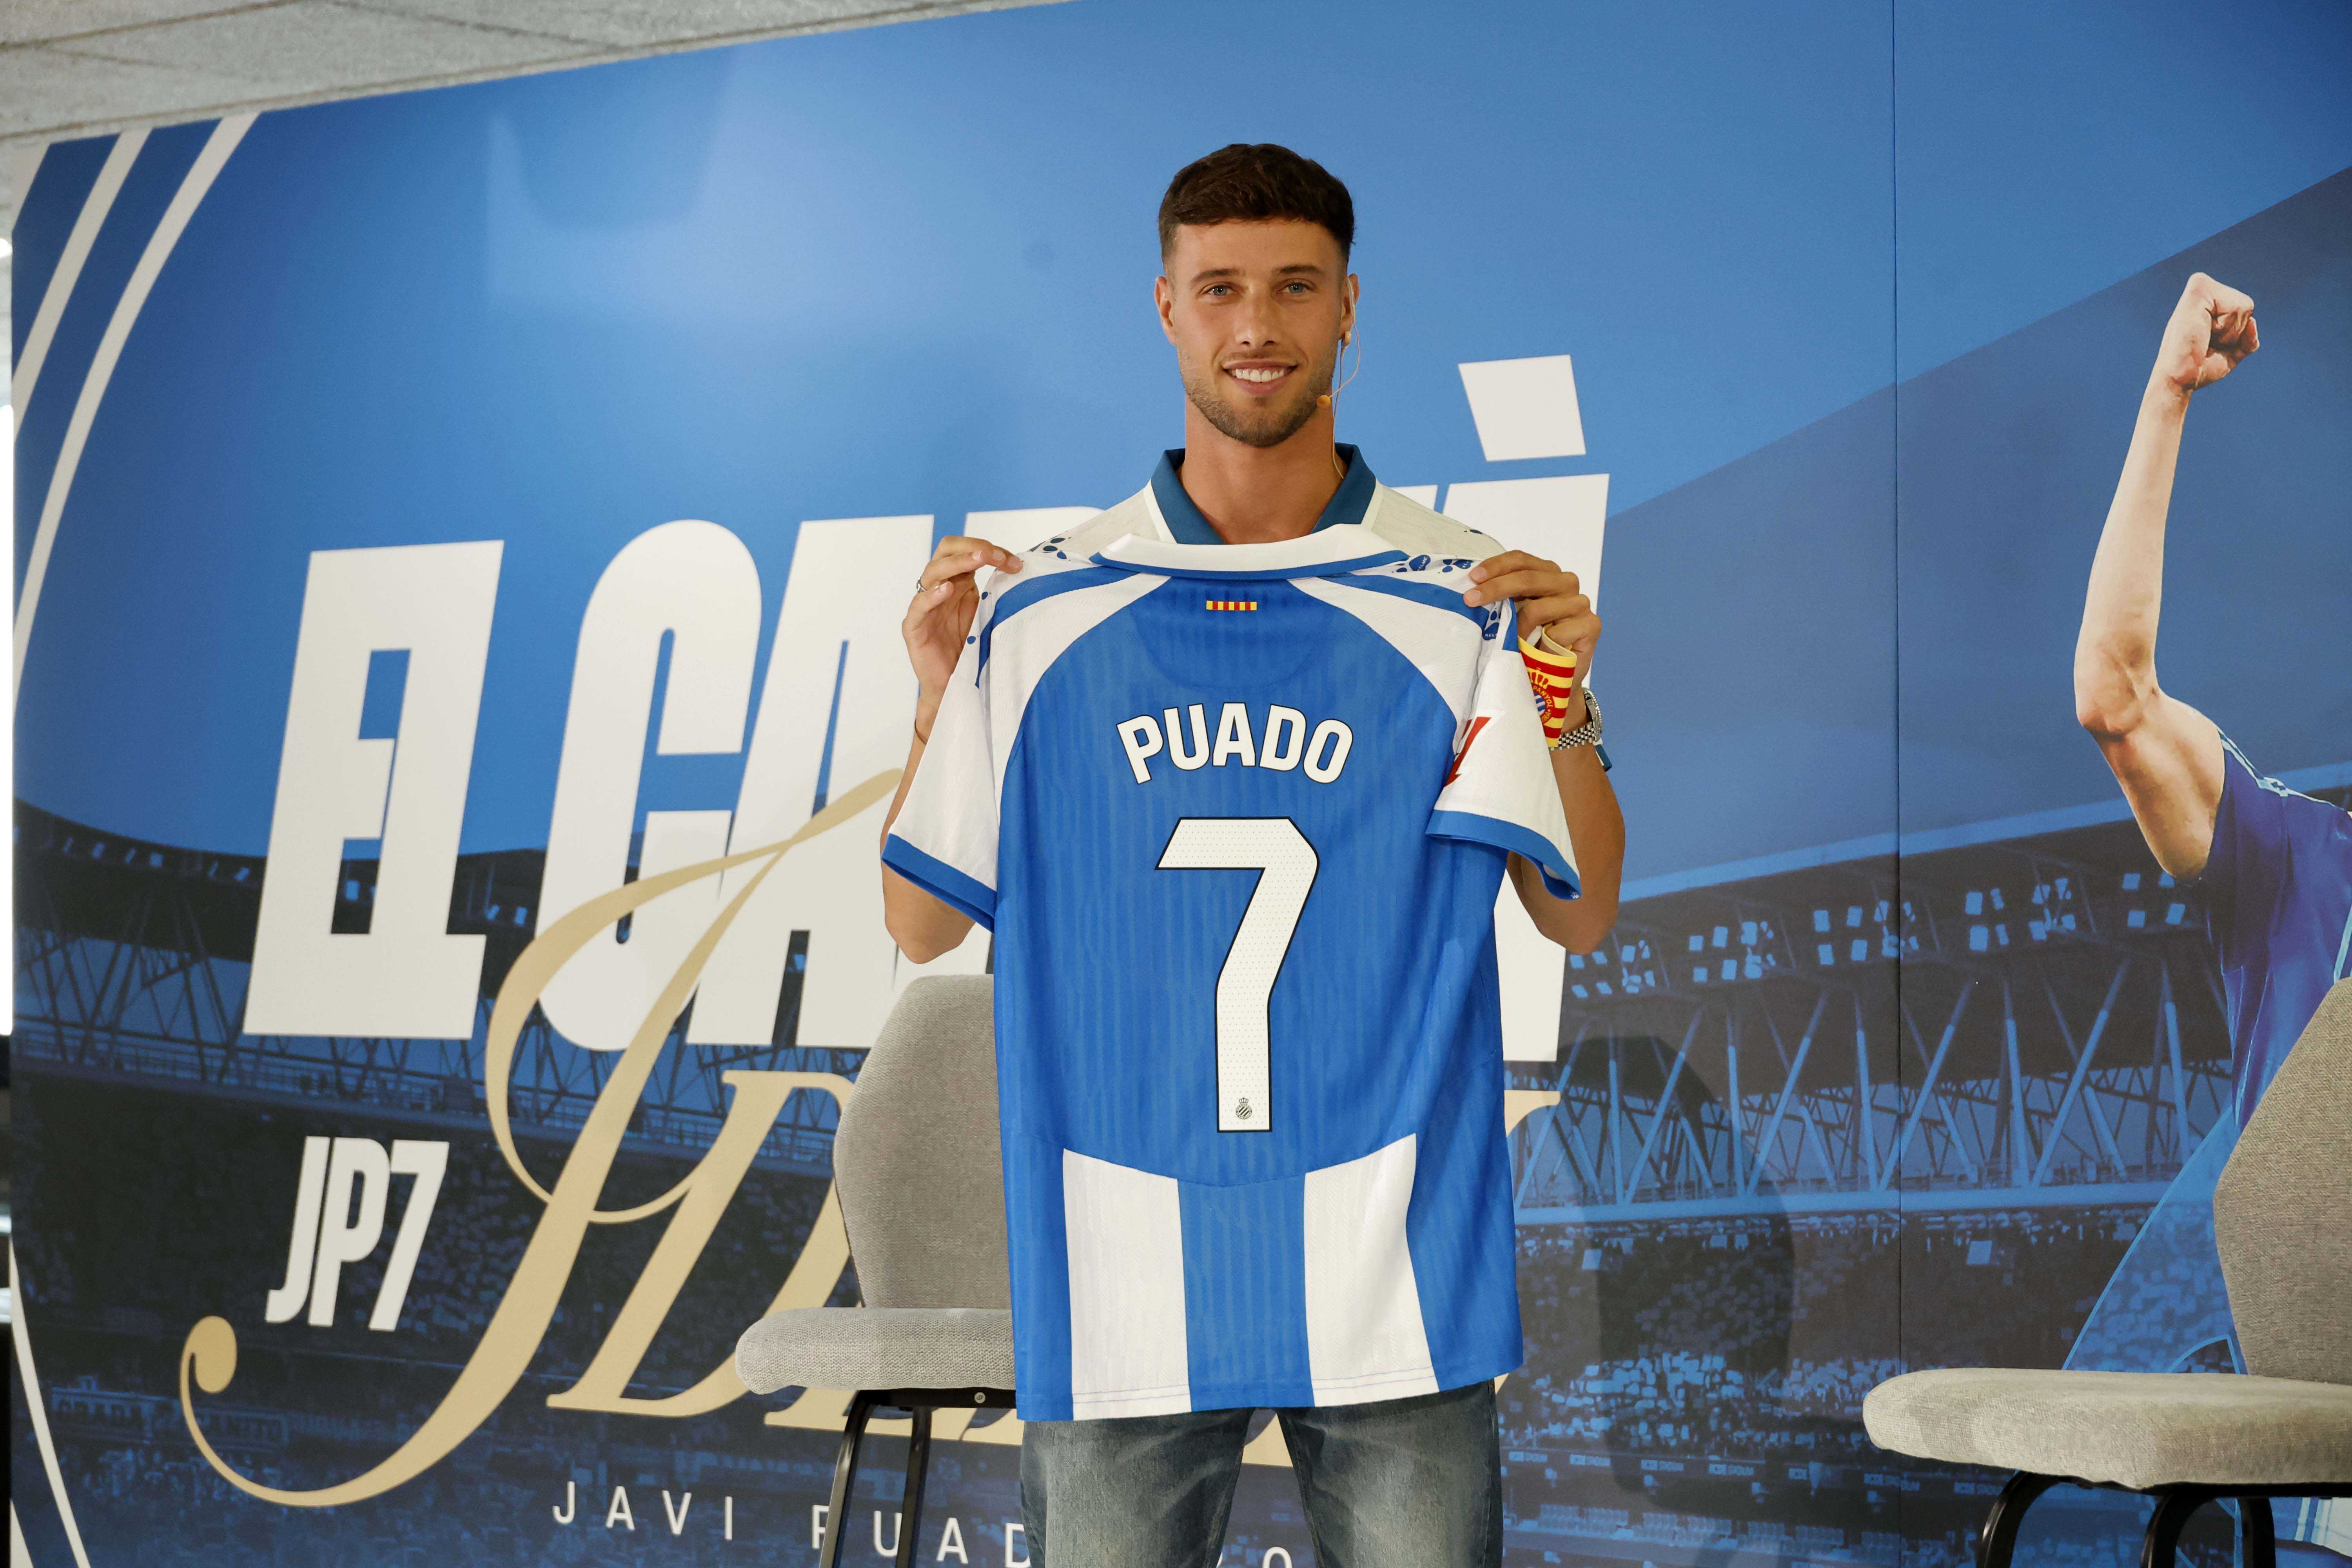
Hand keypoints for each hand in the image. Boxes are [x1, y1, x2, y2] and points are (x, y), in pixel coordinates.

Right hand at [905, 535, 1023, 736]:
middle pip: (946, 551)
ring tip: (978, 560)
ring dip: (957, 563)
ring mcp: (924, 606)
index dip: (990, 550)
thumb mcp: (990, 615)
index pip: (968, 551)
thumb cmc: (971, 650)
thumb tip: (1022, 571)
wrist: (955, 685)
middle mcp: (939, 588)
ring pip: (932, 572)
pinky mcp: (914, 628)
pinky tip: (947, 589)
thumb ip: (997, 593)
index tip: (1015, 563)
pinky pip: (918, 606)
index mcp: (958, 581)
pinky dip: (932, 595)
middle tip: (995, 556)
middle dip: (972, 548)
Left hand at [1462, 551, 1600, 686]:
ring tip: (1510, 644)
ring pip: (1537, 608)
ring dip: (1516, 629)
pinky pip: (1556, 633)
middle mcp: (1566, 582)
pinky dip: (1541, 647)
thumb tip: (1473, 590)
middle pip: (1527, 578)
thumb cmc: (1532, 643)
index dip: (1496, 566)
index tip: (1473, 578)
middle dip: (1495, 588)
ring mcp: (1580, 603)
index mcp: (1547, 573)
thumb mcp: (1514, 615)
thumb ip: (1504, 598)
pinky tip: (1538, 655)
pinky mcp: (1591, 625)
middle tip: (1471, 601)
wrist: (1555, 677)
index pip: (1521, 560)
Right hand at [2152, 273, 2258, 393]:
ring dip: (2229, 331)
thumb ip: (2247, 338)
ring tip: (2205, 338)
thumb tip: (2252, 321)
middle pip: (2247, 305)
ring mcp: (2199, 288)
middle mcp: (2203, 292)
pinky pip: (2236, 306)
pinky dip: (2226, 327)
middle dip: (2234, 330)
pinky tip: (2204, 332)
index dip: (2236, 331)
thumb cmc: (2200, 368)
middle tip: (2209, 341)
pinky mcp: (2198, 291)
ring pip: (2243, 306)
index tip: (2211, 342)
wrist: (2179, 380)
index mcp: (2207, 303)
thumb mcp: (2232, 353)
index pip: (2245, 307)